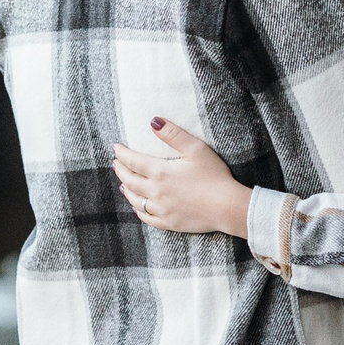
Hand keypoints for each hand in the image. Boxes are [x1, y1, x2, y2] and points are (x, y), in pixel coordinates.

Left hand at [112, 119, 251, 238]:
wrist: (227, 207)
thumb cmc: (214, 176)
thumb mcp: (196, 149)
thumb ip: (173, 134)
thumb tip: (153, 121)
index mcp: (160, 173)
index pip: (133, 161)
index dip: (122, 153)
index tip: (115, 147)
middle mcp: (156, 192)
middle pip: (130, 180)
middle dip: (121, 170)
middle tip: (116, 163)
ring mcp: (161, 210)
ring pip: (135, 200)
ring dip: (127, 190)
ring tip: (123, 183)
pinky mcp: (169, 223)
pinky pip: (147, 218)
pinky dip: (139, 211)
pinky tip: (137, 207)